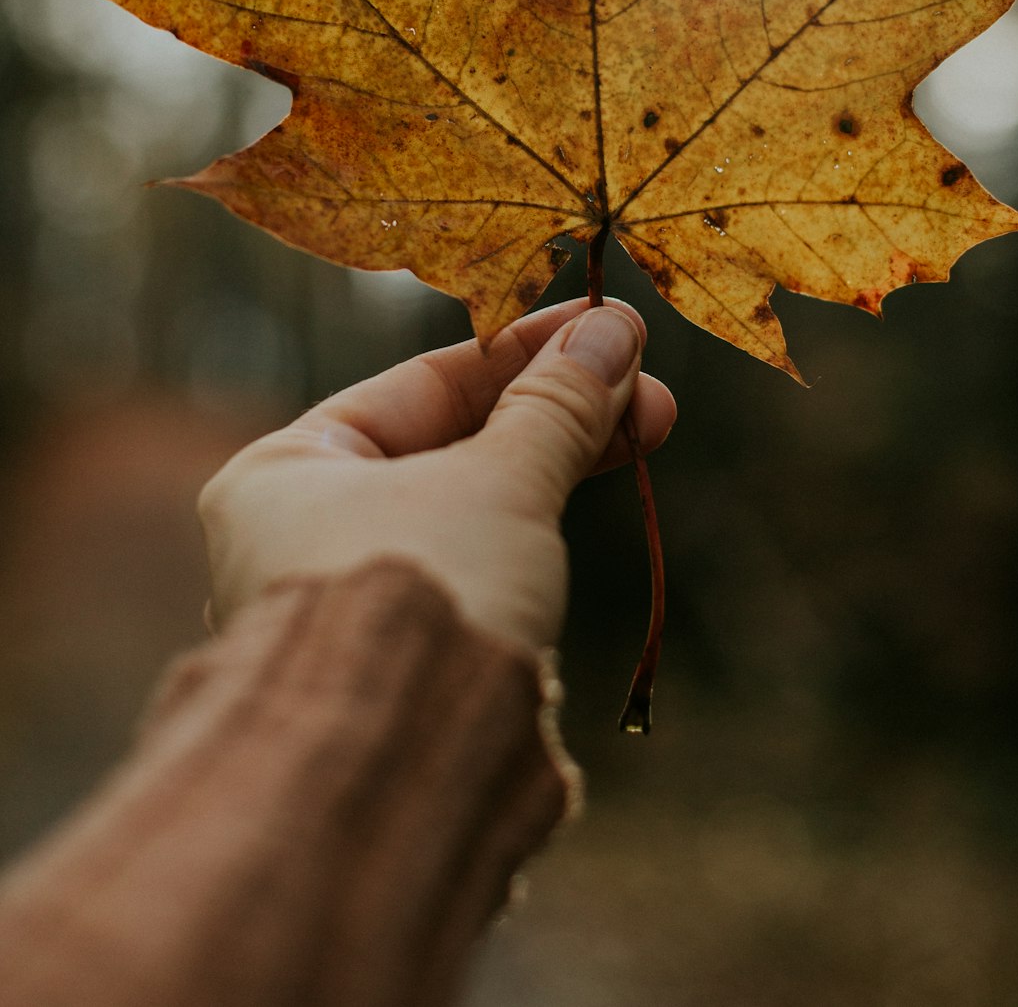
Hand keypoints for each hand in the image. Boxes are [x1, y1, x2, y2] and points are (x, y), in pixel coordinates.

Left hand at [198, 299, 676, 655]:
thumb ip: (557, 406)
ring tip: (642, 436)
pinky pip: (465, 573)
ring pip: (463, 512)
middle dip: (554, 415)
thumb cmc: (425, 596)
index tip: (609, 327)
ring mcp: (340, 607)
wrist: (398, 773)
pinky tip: (578, 524)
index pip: (421, 384)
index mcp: (282, 471)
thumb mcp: (502, 482)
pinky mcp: (391, 667)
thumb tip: (616, 331)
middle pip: (447, 446)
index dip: (525, 349)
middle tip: (651, 396)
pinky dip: (525, 539)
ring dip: (550, 472)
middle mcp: (293, 536)